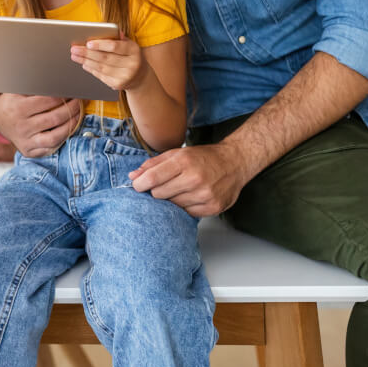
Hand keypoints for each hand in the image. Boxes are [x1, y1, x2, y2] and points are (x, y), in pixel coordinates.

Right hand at [0, 93, 81, 157]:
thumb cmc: (13, 101)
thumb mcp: (18, 90)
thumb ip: (34, 85)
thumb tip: (57, 79)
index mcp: (18, 108)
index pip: (48, 101)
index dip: (63, 96)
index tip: (71, 92)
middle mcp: (21, 126)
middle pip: (54, 118)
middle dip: (71, 109)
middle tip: (79, 102)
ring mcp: (25, 141)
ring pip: (54, 137)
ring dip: (71, 125)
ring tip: (78, 115)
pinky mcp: (28, 151)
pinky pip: (50, 148)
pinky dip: (62, 139)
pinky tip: (68, 129)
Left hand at [70, 34, 144, 91]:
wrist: (140, 77)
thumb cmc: (130, 56)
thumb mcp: (128, 45)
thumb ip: (117, 38)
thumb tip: (105, 29)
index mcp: (134, 50)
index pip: (115, 46)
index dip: (100, 45)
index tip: (88, 43)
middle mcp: (132, 64)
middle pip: (105, 58)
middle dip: (87, 53)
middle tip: (74, 49)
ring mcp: (125, 76)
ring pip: (101, 67)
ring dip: (85, 61)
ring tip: (75, 56)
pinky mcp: (118, 85)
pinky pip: (101, 76)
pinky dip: (91, 69)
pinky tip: (84, 64)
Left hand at [128, 143, 248, 216]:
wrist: (235, 162)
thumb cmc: (204, 157)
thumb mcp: (178, 153)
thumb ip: (153, 164)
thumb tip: (132, 176)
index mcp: (184, 161)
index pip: (152, 178)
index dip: (140, 184)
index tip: (138, 186)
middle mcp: (194, 178)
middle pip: (159, 194)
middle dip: (157, 191)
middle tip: (166, 185)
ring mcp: (204, 194)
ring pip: (172, 205)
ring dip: (173, 199)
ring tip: (182, 188)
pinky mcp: (212, 207)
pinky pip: (187, 213)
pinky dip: (186, 206)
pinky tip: (193, 196)